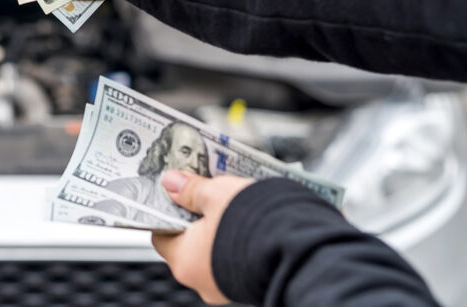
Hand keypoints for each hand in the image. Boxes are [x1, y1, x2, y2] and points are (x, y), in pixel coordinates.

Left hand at [151, 171, 253, 304]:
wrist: (304, 253)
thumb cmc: (254, 225)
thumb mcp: (217, 195)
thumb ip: (191, 189)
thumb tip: (171, 182)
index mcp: (184, 261)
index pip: (162, 233)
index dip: (167, 209)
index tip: (175, 189)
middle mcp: (202, 280)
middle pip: (189, 240)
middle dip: (197, 214)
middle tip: (204, 188)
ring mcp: (227, 284)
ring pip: (215, 247)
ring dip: (221, 224)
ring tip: (231, 198)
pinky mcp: (251, 282)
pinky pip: (236, 255)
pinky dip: (239, 236)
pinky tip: (250, 216)